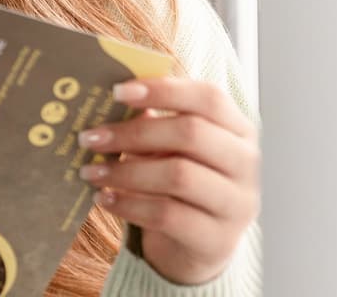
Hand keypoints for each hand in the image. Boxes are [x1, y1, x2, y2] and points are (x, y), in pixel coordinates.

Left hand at [77, 77, 259, 284]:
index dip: (163, 90)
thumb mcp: (172, 150)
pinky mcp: (217, 239)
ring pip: (179, 175)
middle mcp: (246, 163)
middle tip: (90, 138)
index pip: (209, 97)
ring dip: (125, 171)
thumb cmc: (182, 185)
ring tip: (90, 171)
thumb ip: (152, 123)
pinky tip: (104, 198)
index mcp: (239, 129)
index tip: (117, 91)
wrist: (198, 246)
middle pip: (192, 133)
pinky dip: (129, 205)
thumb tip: (111, 101)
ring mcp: (236, 203)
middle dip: (134, 132)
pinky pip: (167, 215)